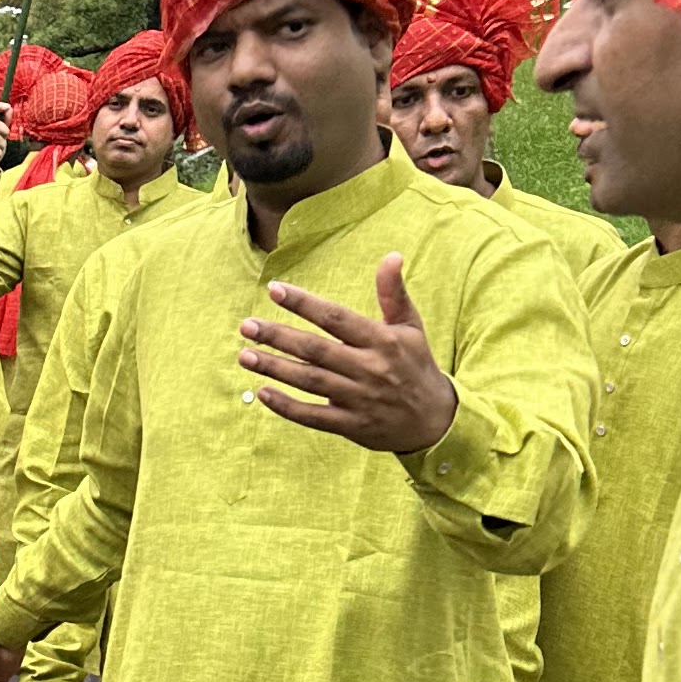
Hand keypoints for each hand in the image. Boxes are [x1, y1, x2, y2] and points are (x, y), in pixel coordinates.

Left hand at [238, 254, 457, 453]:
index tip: (274, 289)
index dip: (304, 303)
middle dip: (278, 337)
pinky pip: (313, 416)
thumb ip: (394, 293)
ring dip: (275, 368)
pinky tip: (263, 393)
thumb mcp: (410, 327)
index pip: (336, 318)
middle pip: (316, 350)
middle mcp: (369, 369)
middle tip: (246, 326)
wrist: (435, 420)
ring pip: (310, 382)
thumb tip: (392, 255)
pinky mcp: (352, 426)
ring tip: (245, 356)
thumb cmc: (416, 366)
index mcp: (382, 341)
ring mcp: (359, 399)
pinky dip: (287, 407)